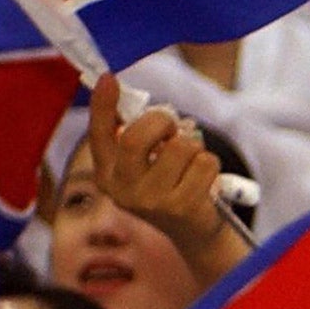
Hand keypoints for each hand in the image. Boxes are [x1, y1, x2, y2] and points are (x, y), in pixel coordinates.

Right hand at [86, 74, 224, 261]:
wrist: (191, 230)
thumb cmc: (166, 184)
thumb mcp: (142, 164)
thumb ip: (135, 136)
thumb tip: (133, 101)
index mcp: (107, 174)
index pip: (99, 135)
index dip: (102, 105)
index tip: (108, 78)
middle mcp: (123, 190)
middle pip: (138, 136)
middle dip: (162, 121)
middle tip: (172, 127)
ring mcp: (152, 201)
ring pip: (181, 145)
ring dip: (192, 146)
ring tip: (189, 162)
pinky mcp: (183, 207)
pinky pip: (205, 162)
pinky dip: (210, 163)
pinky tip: (203, 179)